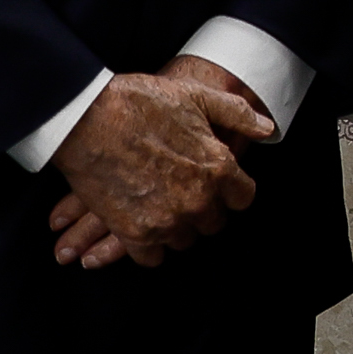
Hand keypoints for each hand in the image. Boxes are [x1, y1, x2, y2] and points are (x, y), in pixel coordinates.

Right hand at [44, 56, 271, 271]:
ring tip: (160, 208)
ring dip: (176, 228)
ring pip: (184, 240)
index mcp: (218, 169)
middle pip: (214, 222)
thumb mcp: (197, 96)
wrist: (85, 119)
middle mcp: (198, 200)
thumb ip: (236, 114)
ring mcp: (166, 220)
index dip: (230, 190)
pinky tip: (142, 231)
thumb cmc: (140, 104)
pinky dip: (148, 247)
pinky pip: (151, 257)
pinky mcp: (133, 233)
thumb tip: (267, 128)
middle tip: (183, 194)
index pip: (243, 198)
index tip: (216, 185)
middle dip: (203, 210)